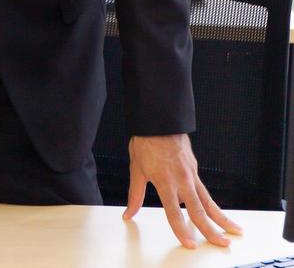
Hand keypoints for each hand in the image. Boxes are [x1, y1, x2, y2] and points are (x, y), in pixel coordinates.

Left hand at [123, 133, 242, 248]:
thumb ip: (135, 195)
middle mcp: (182, 179)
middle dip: (212, 230)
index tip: (190, 245)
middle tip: (224, 244)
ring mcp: (191, 173)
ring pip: (209, 200)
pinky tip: (216, 211)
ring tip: (235, 230)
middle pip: (199, 210)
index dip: (181, 231)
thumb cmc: (146, 141)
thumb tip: (128, 214)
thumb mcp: (136, 169)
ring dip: (222, 217)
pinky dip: (211, 202)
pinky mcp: (195, 168)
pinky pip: (204, 189)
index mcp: (165, 181)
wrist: (158, 119)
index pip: (174, 212)